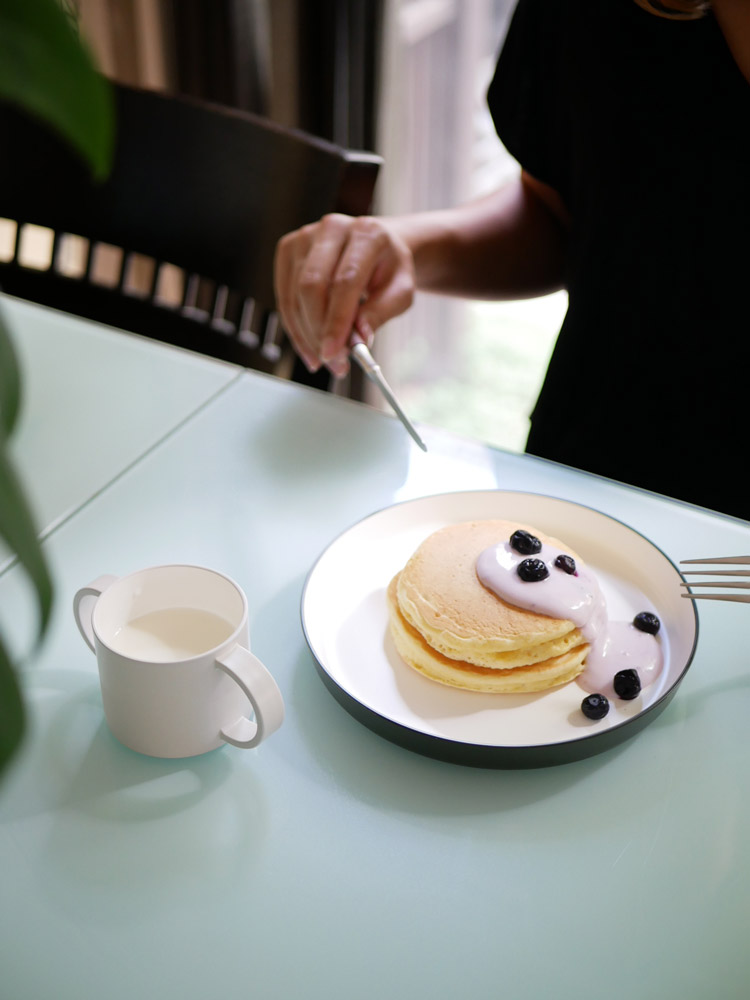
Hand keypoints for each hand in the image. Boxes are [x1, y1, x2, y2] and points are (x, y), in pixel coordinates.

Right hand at [273, 213, 415, 375]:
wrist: (378, 247)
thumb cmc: (389, 269)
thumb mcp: (401, 292)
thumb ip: (381, 313)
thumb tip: (358, 337)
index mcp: (367, 233)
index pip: (344, 281)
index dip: (336, 322)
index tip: (334, 354)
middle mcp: (332, 228)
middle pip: (311, 286)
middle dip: (318, 332)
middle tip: (333, 363)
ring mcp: (305, 236)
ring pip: (294, 294)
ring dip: (306, 335)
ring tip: (324, 360)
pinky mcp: (288, 249)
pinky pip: (284, 296)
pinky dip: (295, 328)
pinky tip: (309, 347)